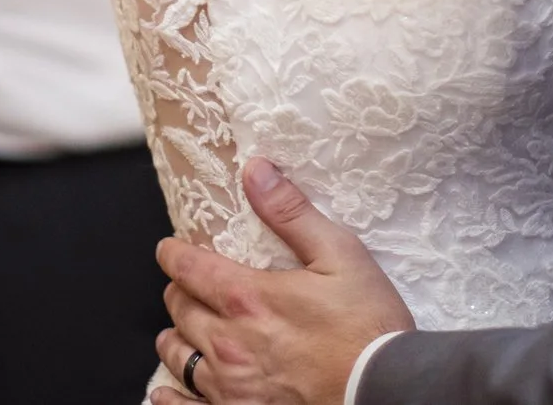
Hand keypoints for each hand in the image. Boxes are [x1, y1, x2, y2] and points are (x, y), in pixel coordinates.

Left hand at [153, 159, 412, 404]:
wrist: (385, 392)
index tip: (171, 250)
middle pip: (179, 310)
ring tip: (184, 330)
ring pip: (178, 356)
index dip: (174, 254)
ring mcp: (231, 387)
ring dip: (177, 337)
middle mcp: (230, 344)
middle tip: (189, 286)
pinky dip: (172, 397)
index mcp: (249, 299)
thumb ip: (291, 213)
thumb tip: (256, 171)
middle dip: (180, 291)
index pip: (188, 268)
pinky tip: (167, 391)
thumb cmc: (368, 328)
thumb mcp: (340, 255)